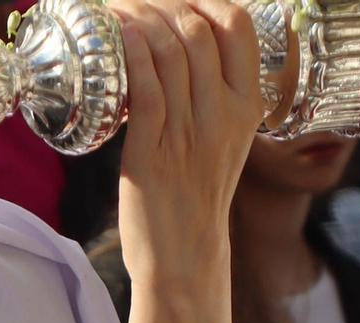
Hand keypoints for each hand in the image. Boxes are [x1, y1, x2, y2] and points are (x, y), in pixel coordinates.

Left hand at [111, 0, 261, 322]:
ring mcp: (188, 133)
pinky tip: (115, 39)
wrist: (183, 259)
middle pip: (195, 27)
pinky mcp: (151, 152)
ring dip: (135, 18)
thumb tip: (184, 48)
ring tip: (112, 13)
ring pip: (168, 48)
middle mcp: (222, 115)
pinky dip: (128, 52)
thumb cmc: (196, 197)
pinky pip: (144, 86)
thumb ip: (216, 96)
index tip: (173, 2)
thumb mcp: (224, 140)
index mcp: (247, 107)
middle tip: (130, 4)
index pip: (236, 24)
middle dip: (159, 3)